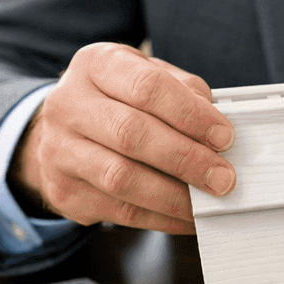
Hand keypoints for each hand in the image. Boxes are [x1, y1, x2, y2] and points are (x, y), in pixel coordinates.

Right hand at [10, 42, 236, 233]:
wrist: (63, 132)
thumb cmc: (118, 101)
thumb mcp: (148, 78)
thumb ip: (184, 94)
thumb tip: (219, 132)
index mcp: (96, 65)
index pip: (147, 86)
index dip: (191, 114)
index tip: (224, 137)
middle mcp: (68, 104)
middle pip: (131, 134)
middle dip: (186, 159)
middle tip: (223, 178)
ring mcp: (59, 149)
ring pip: (121, 177)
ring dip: (174, 196)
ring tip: (208, 202)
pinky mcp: (64, 191)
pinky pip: (120, 211)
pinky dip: (162, 218)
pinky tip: (187, 217)